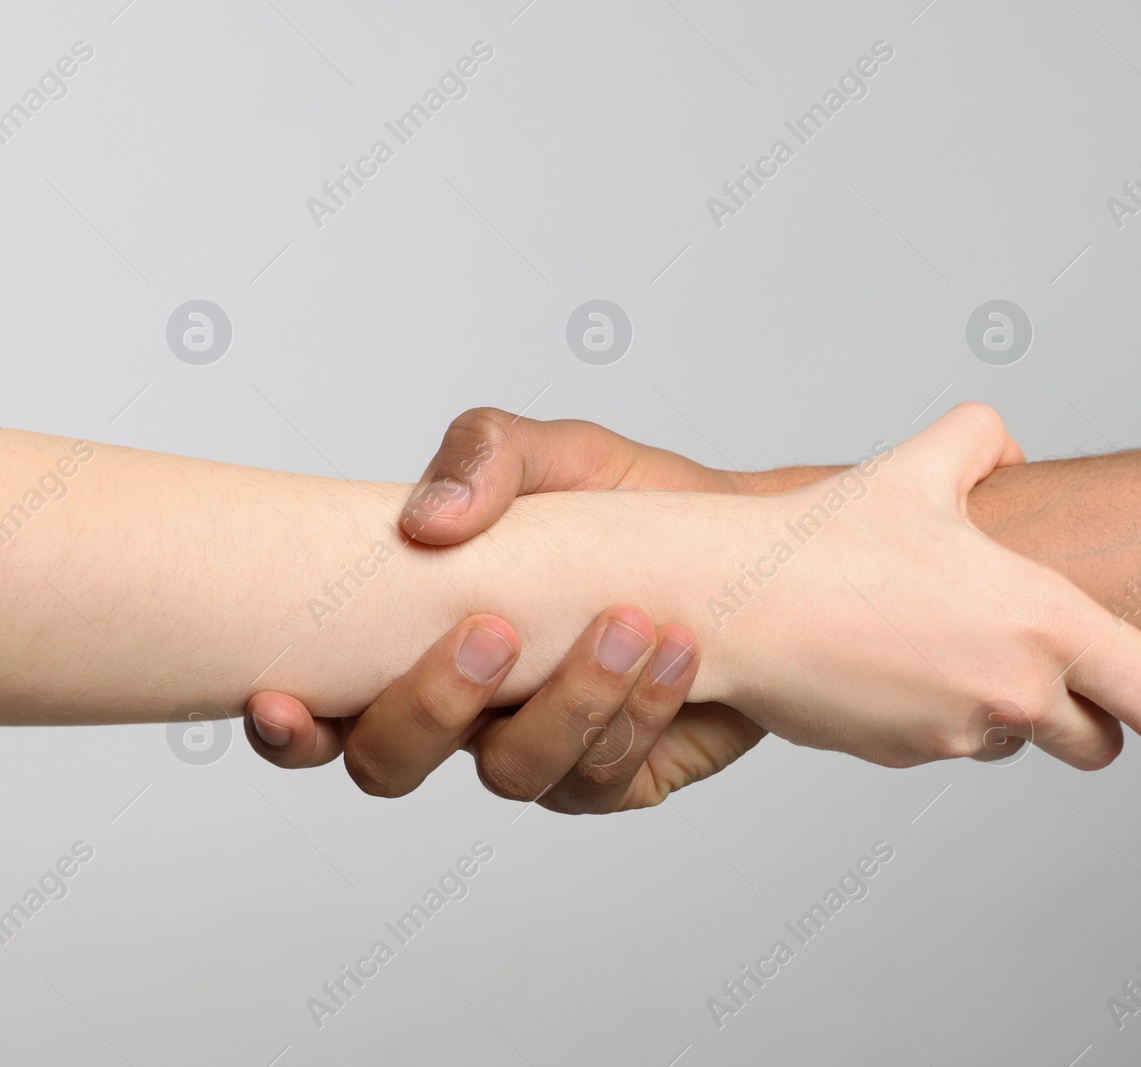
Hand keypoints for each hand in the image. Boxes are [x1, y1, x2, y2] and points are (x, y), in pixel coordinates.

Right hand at [249, 408, 766, 808]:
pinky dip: (640, 712)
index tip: (284, 697)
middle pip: (391, 764)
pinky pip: (604, 776)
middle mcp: (467, 712)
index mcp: (417, 641)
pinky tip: (677, 651)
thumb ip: (483, 456)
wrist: (739, 549)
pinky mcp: (617, 776)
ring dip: (568, 701)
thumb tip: (426, 519)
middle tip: (496, 634)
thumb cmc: (626, 507)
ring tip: (630, 622)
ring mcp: (540, 751)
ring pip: (513, 775)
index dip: (286, 728)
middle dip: (431, 707)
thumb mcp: (557, 455)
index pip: (320, 708)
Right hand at [644, 403, 1140, 766]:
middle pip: (1100, 745)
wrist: (735, 603)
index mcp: (1042, 621)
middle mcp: (1014, 692)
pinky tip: (896, 659)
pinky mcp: (906, 756)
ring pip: (1016, 741)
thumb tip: (1007, 450)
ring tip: (947, 644)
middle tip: (1069, 680)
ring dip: (1006, 711)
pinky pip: (950, 743)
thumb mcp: (921, 463)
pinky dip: (942, 713)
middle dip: (1095, 719)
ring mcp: (958, 734)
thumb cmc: (827, 537)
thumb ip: (985, 438)